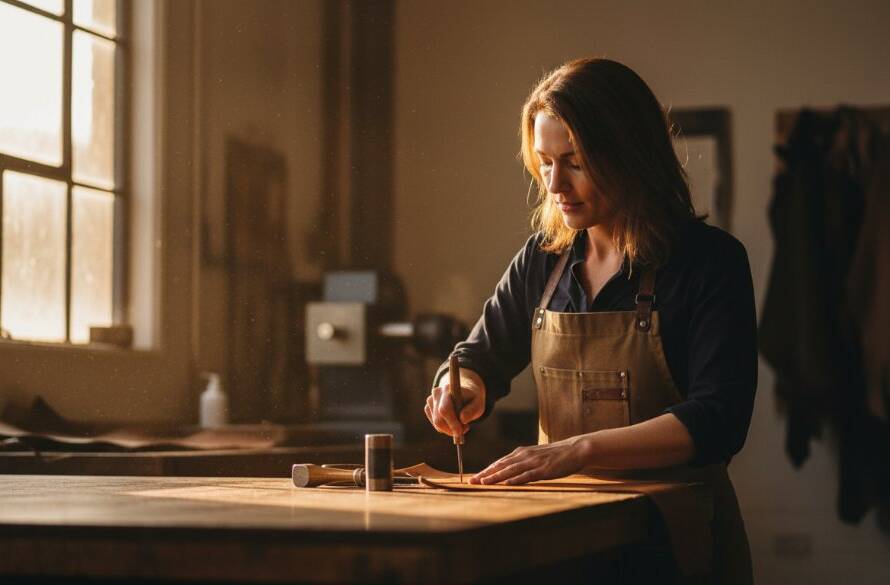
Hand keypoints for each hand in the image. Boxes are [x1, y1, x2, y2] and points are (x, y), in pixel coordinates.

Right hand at [424, 368, 485, 438]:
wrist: (464, 392)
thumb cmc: (472, 399)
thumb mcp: (478, 403)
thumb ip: (472, 410)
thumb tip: (462, 419)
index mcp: (448, 389)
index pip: (444, 409)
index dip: (451, 423)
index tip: (460, 432)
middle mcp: (437, 393)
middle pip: (438, 418)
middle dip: (451, 429)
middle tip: (464, 430)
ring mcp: (430, 400)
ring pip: (436, 423)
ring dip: (449, 429)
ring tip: (462, 425)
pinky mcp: (428, 407)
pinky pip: (435, 424)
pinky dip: (444, 428)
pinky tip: (453, 422)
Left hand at [470, 436, 592, 484]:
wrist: (575, 449)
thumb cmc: (555, 455)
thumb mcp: (535, 456)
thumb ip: (522, 462)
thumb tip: (508, 471)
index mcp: (521, 453)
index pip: (499, 463)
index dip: (486, 470)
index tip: (474, 477)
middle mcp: (524, 456)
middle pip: (501, 466)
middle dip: (485, 474)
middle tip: (471, 481)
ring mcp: (534, 462)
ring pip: (510, 470)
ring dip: (496, 477)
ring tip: (483, 483)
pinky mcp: (543, 469)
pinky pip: (527, 475)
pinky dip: (515, 479)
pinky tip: (506, 484)